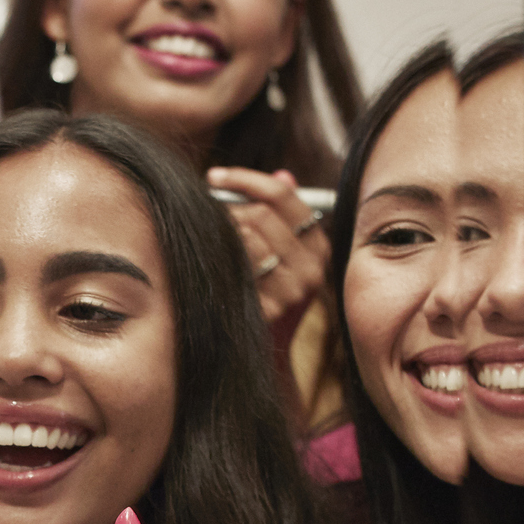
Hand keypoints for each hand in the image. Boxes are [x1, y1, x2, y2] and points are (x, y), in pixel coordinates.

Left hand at [208, 166, 330, 352]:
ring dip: (219, 233)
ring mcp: (291, 292)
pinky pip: (235, 268)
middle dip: (227, 209)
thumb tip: (283, 174)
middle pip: (260, 214)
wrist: (264, 349)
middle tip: (206, 214)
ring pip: (246, 239)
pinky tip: (209, 260)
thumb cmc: (267, 289)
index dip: (245, 178)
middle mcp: (311, 268)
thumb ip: (282, 212)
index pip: (282, 194)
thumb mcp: (284, 250)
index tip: (215, 177)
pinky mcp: (269, 310)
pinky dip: (217, 257)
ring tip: (208, 238)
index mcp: (318, 245)